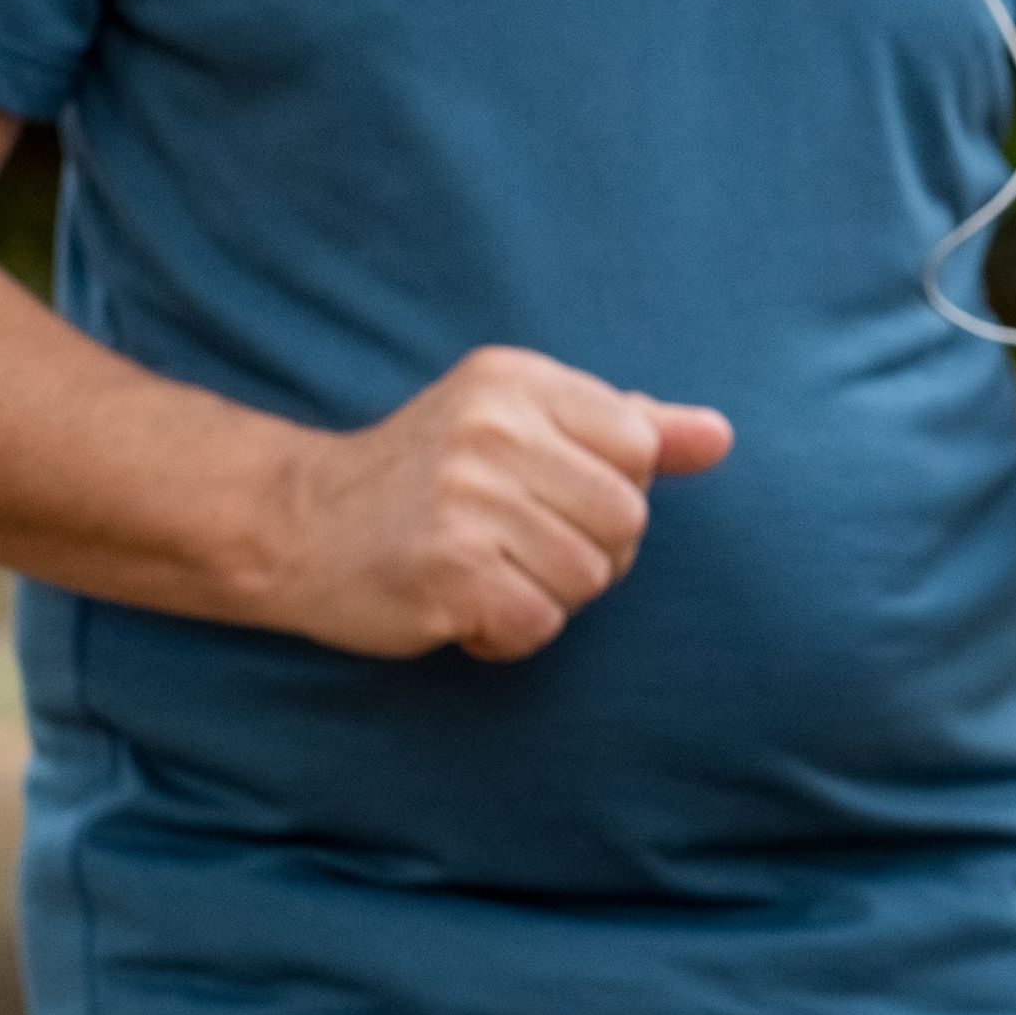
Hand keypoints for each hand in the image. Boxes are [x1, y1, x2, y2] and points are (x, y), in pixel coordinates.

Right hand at [258, 347, 734, 661]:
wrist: (295, 524)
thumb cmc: (425, 475)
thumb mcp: (521, 422)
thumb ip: (627, 426)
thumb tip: (720, 437)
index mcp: (519, 381)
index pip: (641, 447)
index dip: (611, 490)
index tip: (548, 494)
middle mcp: (494, 430)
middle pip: (627, 520)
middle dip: (586, 551)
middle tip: (512, 544)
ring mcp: (469, 501)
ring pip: (589, 579)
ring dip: (545, 595)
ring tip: (484, 571)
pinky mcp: (448, 573)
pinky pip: (540, 625)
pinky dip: (509, 633)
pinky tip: (463, 608)